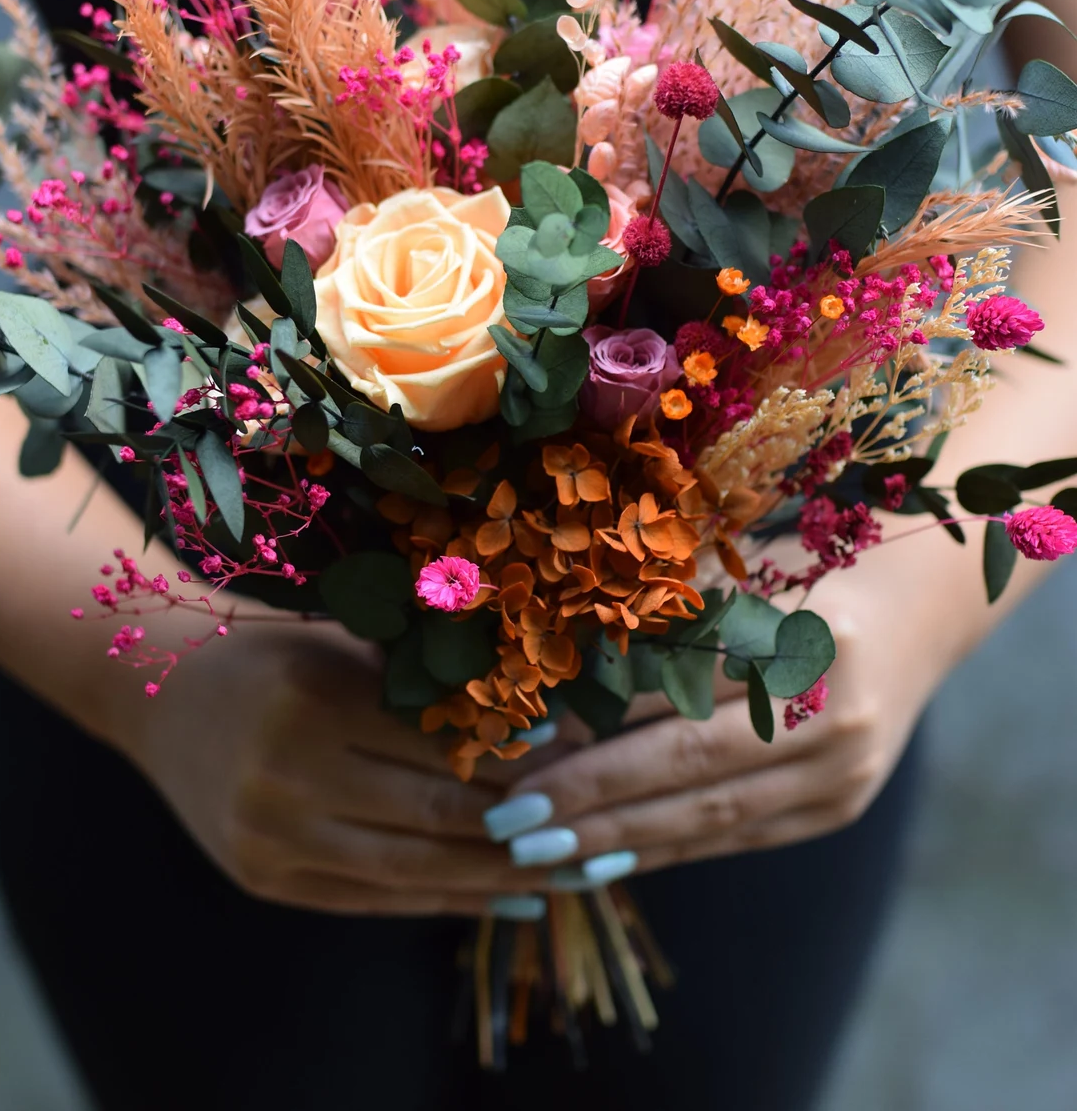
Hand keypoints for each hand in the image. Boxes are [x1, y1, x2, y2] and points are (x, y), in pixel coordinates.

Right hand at [114, 613, 546, 914]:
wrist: (159, 692)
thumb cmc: (273, 653)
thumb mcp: (345, 644)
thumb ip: (423, 682)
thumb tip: (536, 714)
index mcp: (312, 696)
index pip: (440, 740)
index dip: (516, 752)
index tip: (577, 751)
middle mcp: (285, 773)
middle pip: (433, 811)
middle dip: (520, 820)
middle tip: (587, 818)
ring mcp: (269, 836)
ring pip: (409, 869)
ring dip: (494, 874)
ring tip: (564, 868)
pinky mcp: (263, 879)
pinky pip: (370, 900)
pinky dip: (443, 901)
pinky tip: (502, 896)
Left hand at [496, 567, 951, 881]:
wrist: (919, 609)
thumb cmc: (806, 570)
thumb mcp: (742, 568)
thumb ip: (664, 605)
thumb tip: (552, 651)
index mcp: (809, 638)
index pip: (680, 684)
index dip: (595, 714)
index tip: (520, 735)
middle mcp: (834, 713)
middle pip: (690, 762)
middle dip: (592, 794)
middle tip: (509, 816)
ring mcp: (843, 772)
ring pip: (710, 816)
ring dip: (616, 837)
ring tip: (537, 851)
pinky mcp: (837, 809)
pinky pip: (736, 839)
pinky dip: (664, 848)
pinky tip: (599, 859)